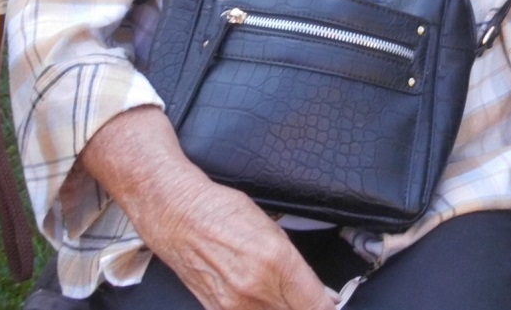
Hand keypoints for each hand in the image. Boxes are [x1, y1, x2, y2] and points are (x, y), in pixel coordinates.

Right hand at [78, 107, 333, 309]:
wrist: (175, 214)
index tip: (334, 303)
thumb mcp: (273, 229)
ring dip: (286, 309)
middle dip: (307, 307)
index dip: (329, 306)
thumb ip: (296, 266)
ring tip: (290, 299)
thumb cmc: (222, 210)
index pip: (316, 305)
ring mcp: (232, 305)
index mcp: (276, 262)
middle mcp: (254, 289)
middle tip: (313, 299)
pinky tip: (267, 303)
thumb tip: (317, 292)